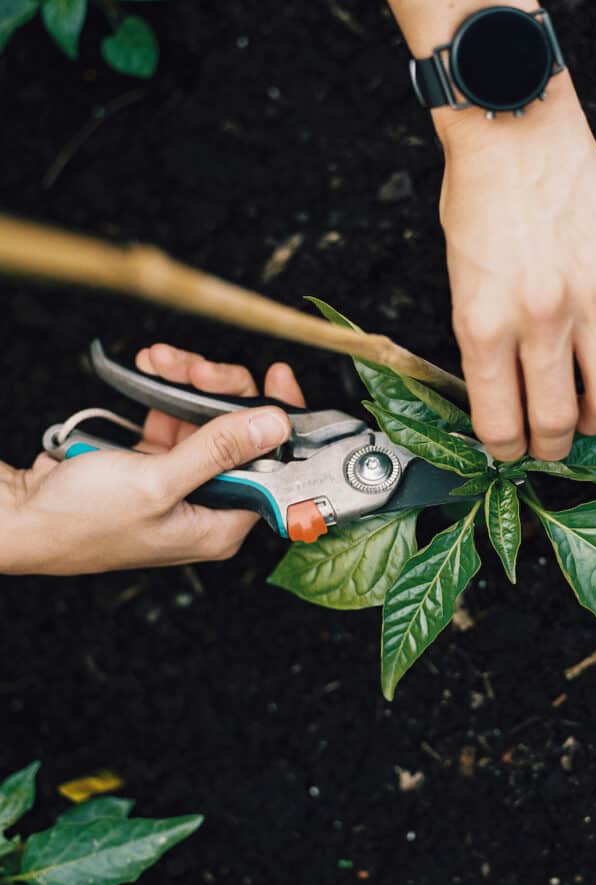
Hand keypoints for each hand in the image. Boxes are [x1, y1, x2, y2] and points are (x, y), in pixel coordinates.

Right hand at [1, 345, 304, 574]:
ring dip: (189, 382)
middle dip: (223, 392)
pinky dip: (165, 390)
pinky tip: (152, 367)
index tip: (278, 376)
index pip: (274, 468)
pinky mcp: (153, 462)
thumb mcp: (156, 483)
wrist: (18, 516)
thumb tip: (275, 424)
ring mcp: (181, 481)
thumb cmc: (80, 520)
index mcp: (221, 524)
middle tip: (200, 368)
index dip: (280, 420)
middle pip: (243, 435)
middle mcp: (208, 503)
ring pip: (208, 418)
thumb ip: (218, 450)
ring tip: (165, 360)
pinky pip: (174, 417)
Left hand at [434, 76, 595, 461]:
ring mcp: (592, 294)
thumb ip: (483, 342)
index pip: (500, 422)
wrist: (514, 129)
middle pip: (557, 422)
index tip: (509, 451)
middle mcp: (539, 317)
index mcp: (483, 323)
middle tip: (548, 444)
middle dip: (551, 448)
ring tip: (587, 411)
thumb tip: (506, 396)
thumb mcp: (459, 282)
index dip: (505, 451)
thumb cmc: (477, 201)